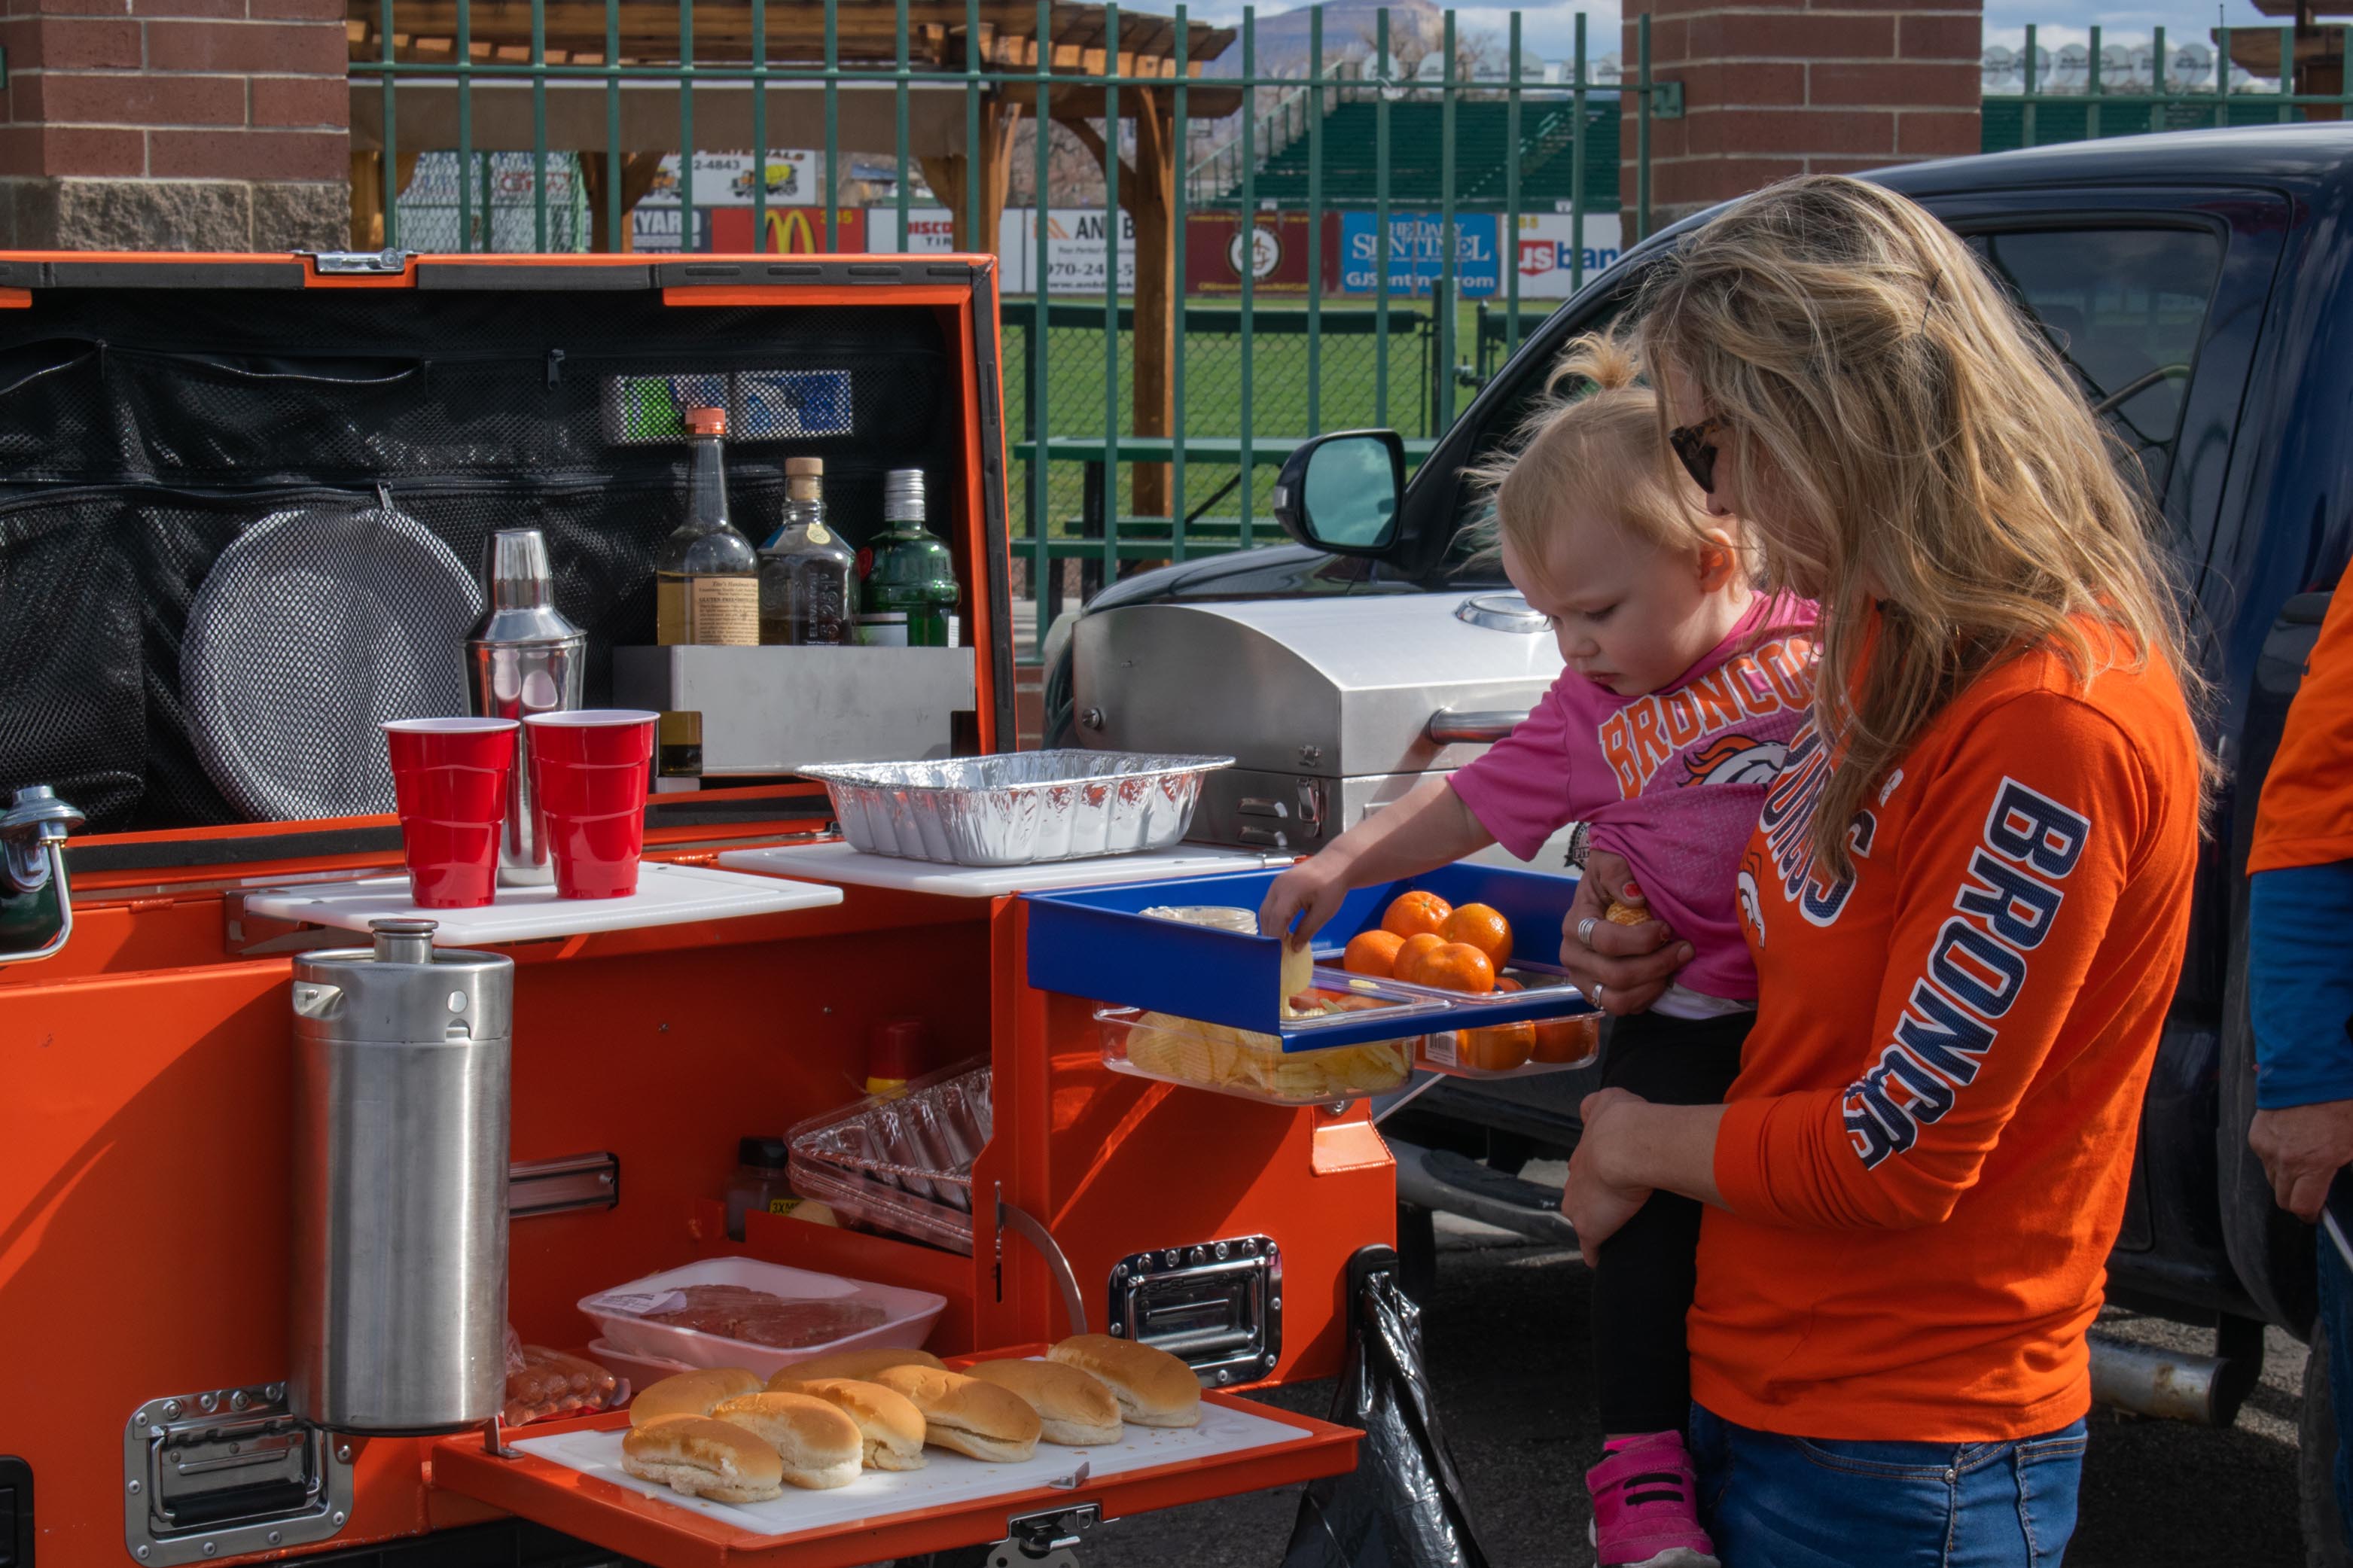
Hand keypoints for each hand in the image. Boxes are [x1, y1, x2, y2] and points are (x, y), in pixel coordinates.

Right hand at [1259, 851, 1353, 948]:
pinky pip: (1269, 905)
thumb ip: (1307, 930)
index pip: (1277, 919)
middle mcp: (1278, 886)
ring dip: (1270, 928)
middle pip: (1267, 916)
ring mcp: (1276, 884)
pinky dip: (1273, 919)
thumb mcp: (1324, 912)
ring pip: (1265, 911)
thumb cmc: (1333, 887)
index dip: (1276, 938)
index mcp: (1290, 891)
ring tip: (1280, 943)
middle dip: (1271, 935)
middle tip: (1279, 953)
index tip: (1280, 955)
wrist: (1336, 864)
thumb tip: (1293, 948)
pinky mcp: (1278, 885)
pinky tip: (1282, 929)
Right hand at [1559, 849, 1690, 1014]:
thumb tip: (1634, 898)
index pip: (1606, 941)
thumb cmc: (1609, 882)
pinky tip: (1661, 976)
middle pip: (1617, 975)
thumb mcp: (1609, 863)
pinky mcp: (1594, 994)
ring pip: (1618, 1000)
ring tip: (1673, 966)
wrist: (1601, 899)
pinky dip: (1647, 997)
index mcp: (1575, 924)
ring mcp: (1582, 979)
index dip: (1642, 940)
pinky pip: (1622, 1008)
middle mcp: (1572, 956)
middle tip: (1684, 949)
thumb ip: (1617, 872)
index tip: (1666, 928)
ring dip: (1653, 985)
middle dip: (1658, 964)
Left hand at [1565, 1088, 1653, 1265]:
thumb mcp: (1607, 1101)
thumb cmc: (1622, 1122)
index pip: (1583, 1169)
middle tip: (1610, 1205)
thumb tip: (1591, 1106)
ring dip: (1592, 1225)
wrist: (1625, 1145)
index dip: (1593, 1175)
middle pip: (1578, 1195)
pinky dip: (1594, 1254)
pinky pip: (1589, 1249)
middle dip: (1590, 1200)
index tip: (1603, 1180)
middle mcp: (1574, 1182)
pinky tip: (1598, 1260)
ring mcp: (1579, 1209)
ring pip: (1581, 1220)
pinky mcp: (1589, 1230)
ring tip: (1607, 1233)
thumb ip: (1597, 1104)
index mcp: (1582, 1157)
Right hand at [2250, 1100, 2352, 1221]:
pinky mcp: (2256, 1135)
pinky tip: (2289, 1142)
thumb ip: (2341, 1168)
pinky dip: (2274, 1156)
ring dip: (2284, 1177)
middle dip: (2296, 1198)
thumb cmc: (2338, 1104)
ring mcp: (2267, 1148)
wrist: (2311, 1073)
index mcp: (2314, 1164)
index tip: (2314, 1213)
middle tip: (2310, 1189)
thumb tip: (2333, 1181)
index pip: (2302, 1206)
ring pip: (2271, 1178)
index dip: (2310, 1214)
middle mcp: (2286, 1160)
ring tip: (2301, 1160)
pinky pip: (2263, 1157)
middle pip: (2282, 1198)